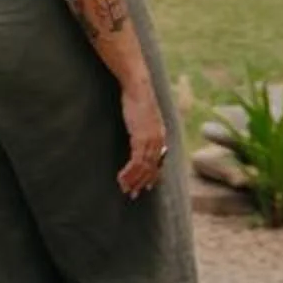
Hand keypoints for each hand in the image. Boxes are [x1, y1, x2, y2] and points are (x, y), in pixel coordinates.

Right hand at [118, 81, 167, 198]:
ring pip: (143, 169)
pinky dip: (128, 173)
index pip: (158, 163)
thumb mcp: (146, 116)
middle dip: (141, 183)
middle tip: (132, 194)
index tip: (146, 187)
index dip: (152, 177)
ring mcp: (150, 141)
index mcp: (161, 136)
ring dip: (133, 181)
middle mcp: (158, 141)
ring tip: (124, 189)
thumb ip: (146, 128)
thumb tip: (142, 135)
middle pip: (151, 169)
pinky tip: (121, 177)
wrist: (138, 87)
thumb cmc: (139, 99)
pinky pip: (135, 162)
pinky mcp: (141, 139)